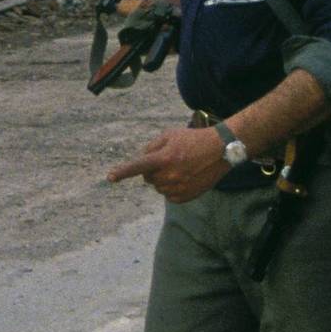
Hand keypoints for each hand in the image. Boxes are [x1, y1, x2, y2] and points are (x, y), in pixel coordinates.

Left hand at [106, 121, 227, 201]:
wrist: (221, 150)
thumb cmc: (194, 139)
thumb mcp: (171, 134)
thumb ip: (152, 146)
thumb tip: (142, 159)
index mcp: (164, 157)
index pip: (138, 166)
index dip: (123, 171)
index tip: (109, 177)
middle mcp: (170, 174)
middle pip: (148, 178)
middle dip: (153, 170)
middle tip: (169, 160)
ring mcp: (178, 187)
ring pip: (158, 187)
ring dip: (163, 179)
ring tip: (181, 167)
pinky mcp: (185, 196)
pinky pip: (168, 195)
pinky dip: (172, 188)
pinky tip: (185, 177)